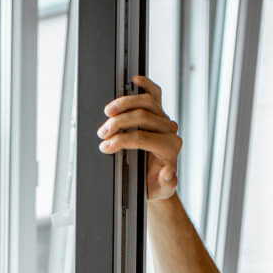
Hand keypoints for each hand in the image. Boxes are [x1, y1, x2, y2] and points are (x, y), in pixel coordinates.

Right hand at [97, 74, 180, 201]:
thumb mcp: (161, 190)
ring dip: (124, 103)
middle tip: (102, 133)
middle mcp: (169, 131)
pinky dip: (145, 84)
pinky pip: (154, 93)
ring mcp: (164, 119)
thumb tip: (169, 171)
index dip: (121, 140)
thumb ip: (167, 183)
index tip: (106, 146)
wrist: (157, 181)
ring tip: (108, 113)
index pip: (142, 137)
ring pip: (146, 101)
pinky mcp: (159, 112)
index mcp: (170, 148)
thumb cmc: (156, 184)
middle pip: (142, 116)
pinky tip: (134, 81)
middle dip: (118, 123)